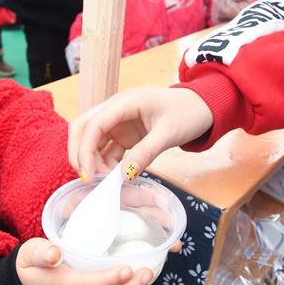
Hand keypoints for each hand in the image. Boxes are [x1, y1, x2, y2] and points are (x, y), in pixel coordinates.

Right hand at [68, 87, 213, 181]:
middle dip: (79, 153)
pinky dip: (105, 163)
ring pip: (91, 140)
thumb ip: (146, 153)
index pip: (93, 124)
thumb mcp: (169, 133)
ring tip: (105, 182)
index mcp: (124, 103)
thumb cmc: (189, 112)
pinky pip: (106, 149)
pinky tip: (114, 177)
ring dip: (92, 161)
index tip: (88, 175)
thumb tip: (124, 176)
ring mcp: (118, 122)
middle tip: (87, 179)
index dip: (85, 150)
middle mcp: (115, 110)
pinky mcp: (123, 134)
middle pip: (82, 128)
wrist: (204, 107)